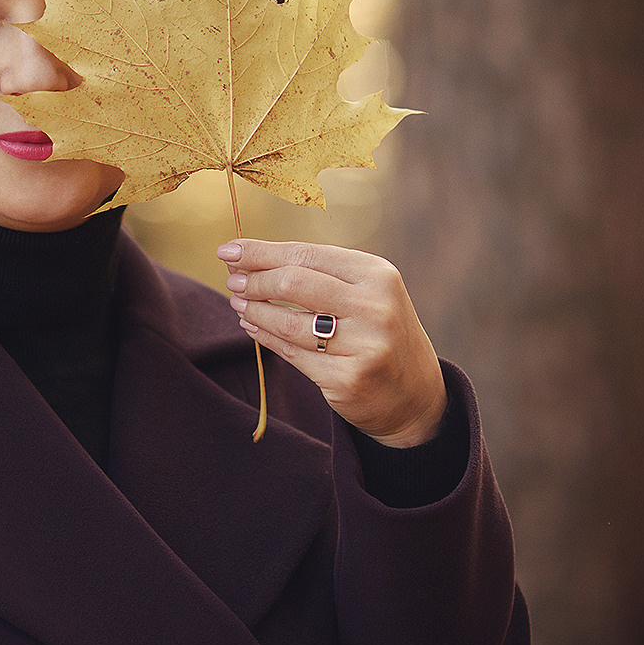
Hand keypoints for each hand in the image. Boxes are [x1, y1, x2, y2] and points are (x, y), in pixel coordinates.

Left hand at [217, 238, 446, 446]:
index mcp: (378, 275)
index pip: (306, 255)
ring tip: (238, 303)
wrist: (415, 394)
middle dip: (254, 280)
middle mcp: (374, 307)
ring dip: (254, 310)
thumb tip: (248, 257)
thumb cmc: (379, 330)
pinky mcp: (347, 380)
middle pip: (293, 283)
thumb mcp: (365, 292)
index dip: (261, 252)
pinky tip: (252, 326)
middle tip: (232, 280)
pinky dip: (265, 337)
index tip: (228, 251)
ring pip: (288, 322)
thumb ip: (317, 273)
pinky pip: (292, 354)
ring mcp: (363, 346)